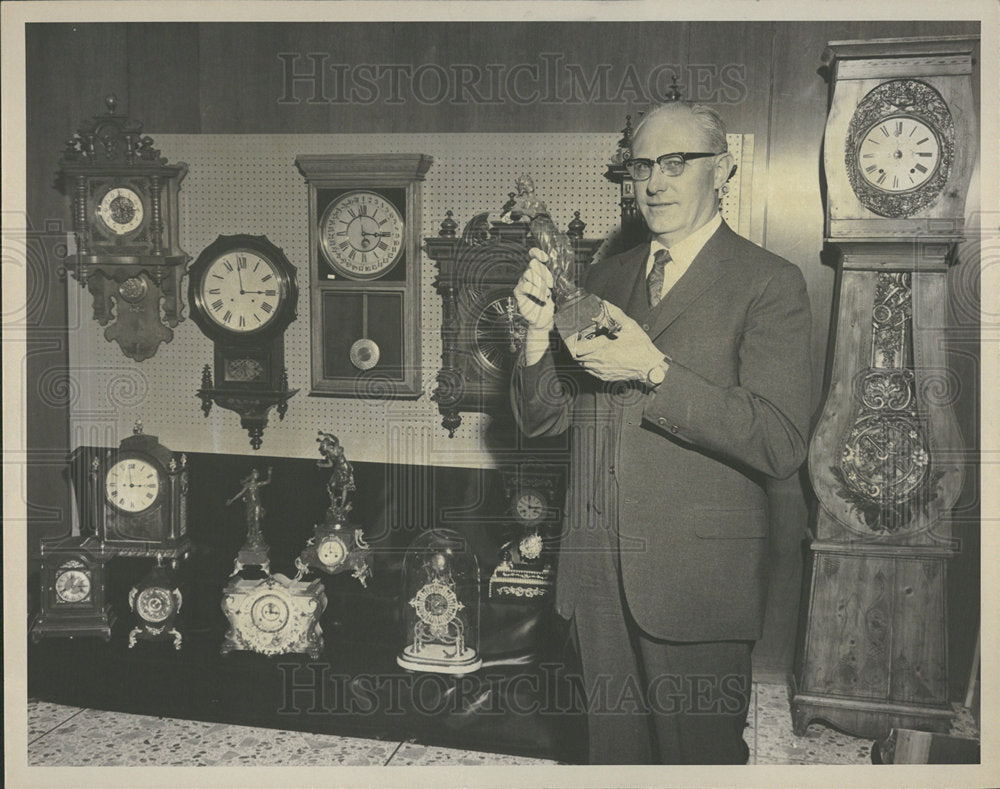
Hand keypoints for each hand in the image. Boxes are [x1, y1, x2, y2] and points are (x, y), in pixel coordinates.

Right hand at [513, 250, 554, 364]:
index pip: (534, 255)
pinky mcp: (519, 292)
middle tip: (550, 286)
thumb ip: (556, 278)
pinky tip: (542, 299)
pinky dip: (535, 292)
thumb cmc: (550, 305)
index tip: (545, 258)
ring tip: (546, 295)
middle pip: (533, 264)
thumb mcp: (557, 289)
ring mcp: (522, 282)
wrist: (545, 320)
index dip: (537, 253)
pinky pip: (525, 286)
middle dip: (545, 274)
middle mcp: (529, 275)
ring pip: (529, 274)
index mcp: (539, 271)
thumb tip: (560, 269)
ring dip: (541, 285)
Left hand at [570, 302, 666, 381]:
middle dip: (574, 347)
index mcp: (603, 348)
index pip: (577, 348)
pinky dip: (588, 363)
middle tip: (576, 339)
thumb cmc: (641, 348)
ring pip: (582, 364)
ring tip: (585, 346)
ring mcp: (601, 371)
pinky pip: (589, 370)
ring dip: (581, 355)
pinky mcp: (604, 377)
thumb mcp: (630, 326)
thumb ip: (616, 313)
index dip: (571, 342)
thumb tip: (605, 303)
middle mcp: (599, 361)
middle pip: (576, 357)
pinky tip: (594, 355)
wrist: (649, 366)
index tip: (571, 335)